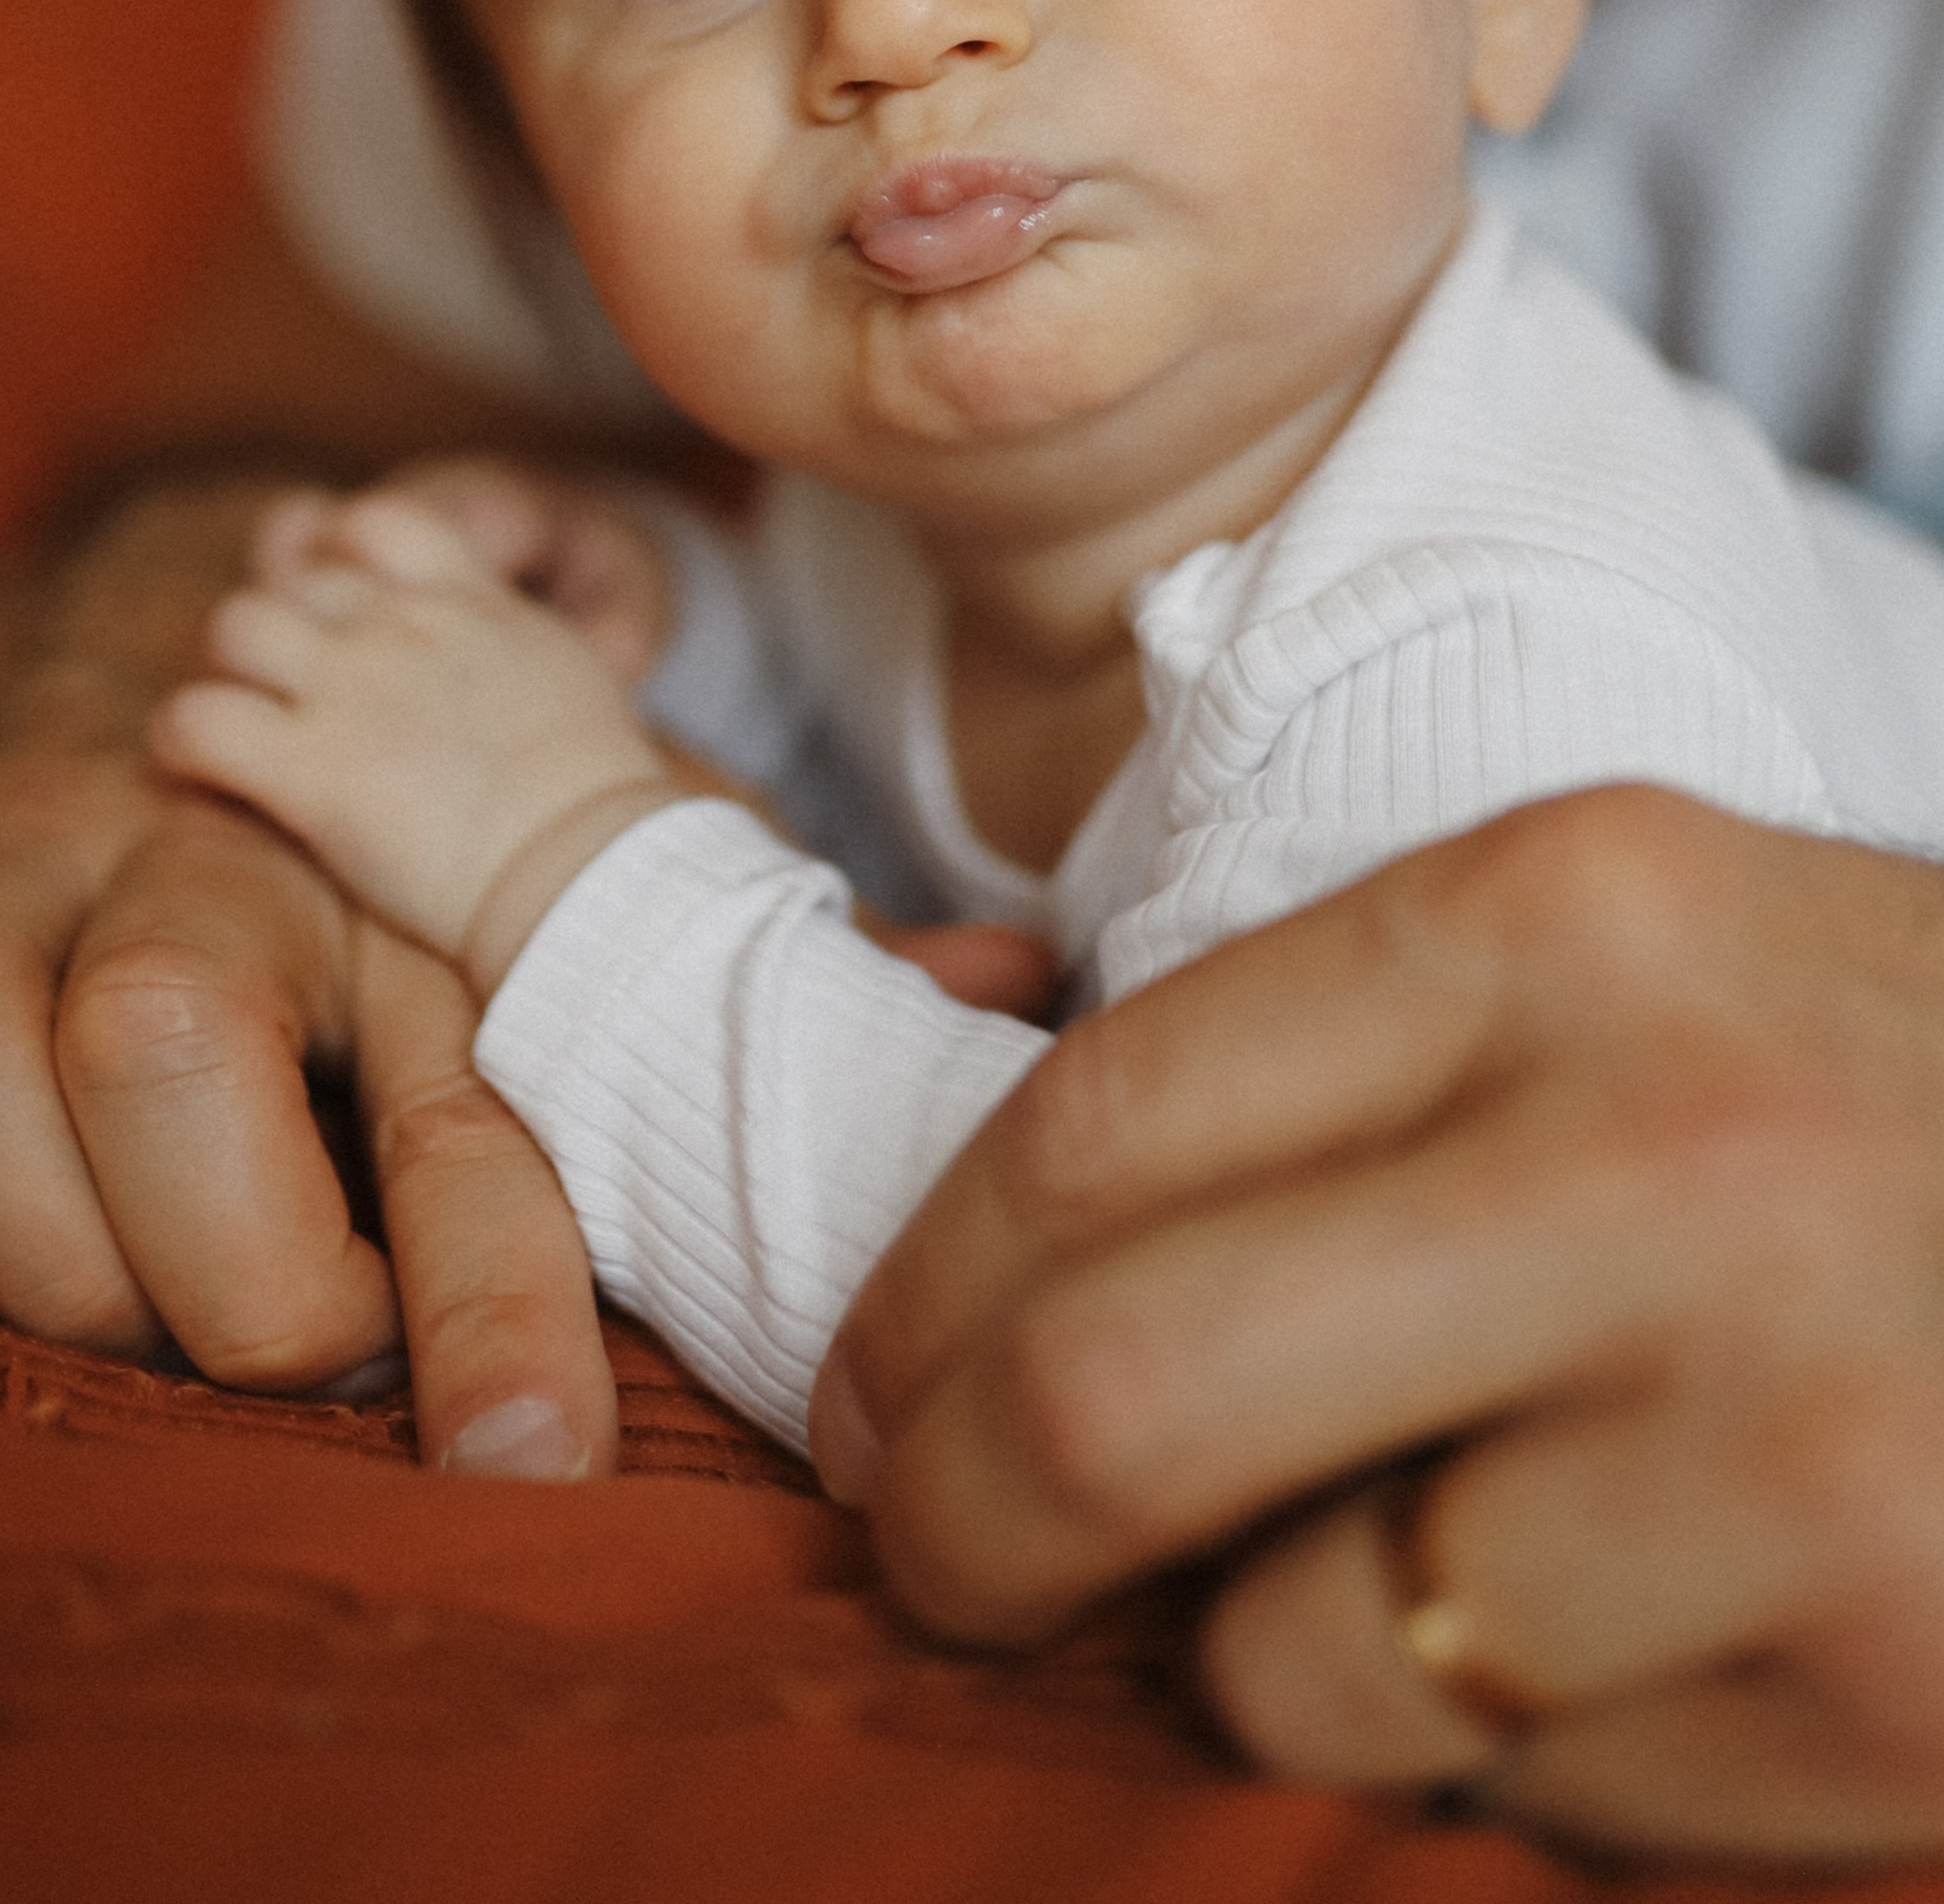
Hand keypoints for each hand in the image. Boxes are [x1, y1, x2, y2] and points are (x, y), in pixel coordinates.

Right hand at [0, 476, 620, 1475]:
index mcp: (403, 867)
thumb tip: (692, 1309)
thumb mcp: (540, 942)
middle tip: (290, 1341)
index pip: (462, 1101)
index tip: (533, 1465)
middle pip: (159, 1038)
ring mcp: (2, 840)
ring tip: (120, 1297)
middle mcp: (190, 827)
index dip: (494, 1303)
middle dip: (219, 1273)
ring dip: (19, 1242)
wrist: (209, 622)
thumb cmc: (401, 847)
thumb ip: (623, 1089)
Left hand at [158, 488, 678, 989]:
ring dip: (228, 671)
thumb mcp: (569, 672)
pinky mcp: (309, 769)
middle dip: (277, 624)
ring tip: (240, 726)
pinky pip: (196, 720)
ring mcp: (351, 687)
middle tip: (283, 692)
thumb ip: (511, 638)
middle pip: (292, 576)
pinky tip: (201, 771)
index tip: (331, 599)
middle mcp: (403, 623)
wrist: (588, 864)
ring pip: (234, 626)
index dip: (336, 550)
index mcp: (471, 599)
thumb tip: (510, 640)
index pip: (377, 522)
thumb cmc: (597, 797)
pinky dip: (182, 741)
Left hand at [810, 790, 1943, 1863]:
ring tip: (1348, 1578)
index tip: (868, 1383)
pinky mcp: (1882, 1702)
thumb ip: (1344, 1075)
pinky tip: (1593, 1641)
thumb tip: (983, 1274)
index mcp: (1571, 920)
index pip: (1097, 1123)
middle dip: (951, 1515)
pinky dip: (1481, 1749)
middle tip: (932, 1552)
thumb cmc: (1896, 1105)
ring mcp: (1794, 1448)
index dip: (918, 1286)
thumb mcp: (1640, 966)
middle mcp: (1675, 1159)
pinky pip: (1513, 1789)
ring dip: (1249, 1650)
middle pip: (1121, 1394)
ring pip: (1293, 1647)